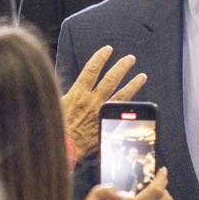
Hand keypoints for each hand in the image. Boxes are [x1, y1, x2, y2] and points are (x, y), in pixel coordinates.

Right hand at [61, 45, 146, 159]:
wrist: (63, 149)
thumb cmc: (56, 129)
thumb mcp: (55, 106)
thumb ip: (66, 95)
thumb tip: (70, 87)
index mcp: (77, 94)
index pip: (91, 69)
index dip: (100, 57)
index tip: (108, 50)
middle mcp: (92, 101)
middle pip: (111, 79)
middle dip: (121, 66)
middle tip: (130, 58)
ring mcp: (102, 113)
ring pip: (122, 95)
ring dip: (133, 84)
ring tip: (142, 76)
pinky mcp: (107, 125)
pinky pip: (123, 114)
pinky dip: (130, 107)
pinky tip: (138, 103)